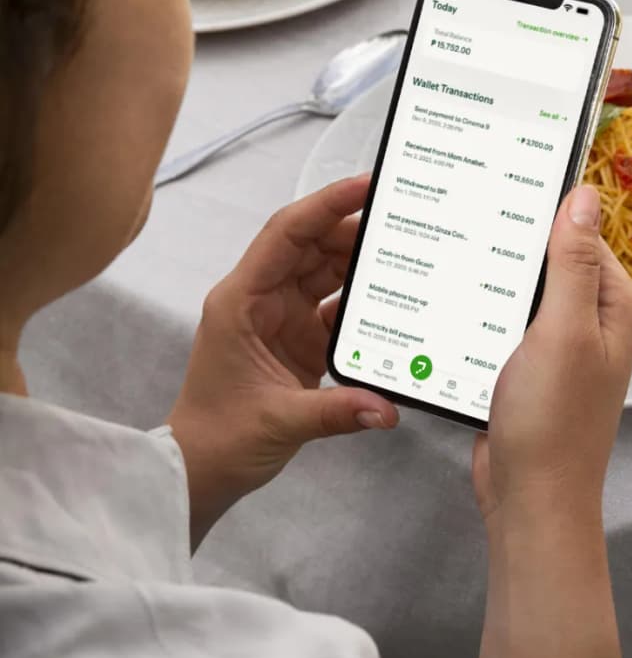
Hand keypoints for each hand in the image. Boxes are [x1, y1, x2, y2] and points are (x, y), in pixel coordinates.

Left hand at [168, 176, 397, 546]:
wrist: (201, 471)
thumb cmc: (216, 438)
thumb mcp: (278, 421)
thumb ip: (338, 411)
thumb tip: (387, 406)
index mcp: (241, 300)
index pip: (286, 234)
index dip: (325, 204)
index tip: (366, 186)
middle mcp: (261, 299)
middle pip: (311, 246)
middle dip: (353, 230)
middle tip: (401, 222)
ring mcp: (282, 318)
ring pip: (326, 272)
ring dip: (361, 265)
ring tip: (405, 256)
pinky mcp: (300, 340)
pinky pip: (337, 308)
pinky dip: (364, 307)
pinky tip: (392, 305)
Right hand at [473, 186, 631, 531]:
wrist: (529, 499)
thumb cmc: (554, 424)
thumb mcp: (563, 331)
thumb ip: (572, 262)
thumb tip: (583, 196)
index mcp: (613, 305)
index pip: (580, 234)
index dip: (542, 212)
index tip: (500, 189)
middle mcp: (591, 321)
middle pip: (547, 260)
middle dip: (509, 247)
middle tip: (464, 222)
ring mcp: (559, 345)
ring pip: (519, 292)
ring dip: (489, 283)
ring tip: (449, 258)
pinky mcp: (527, 366)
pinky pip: (501, 324)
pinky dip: (479, 316)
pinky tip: (450, 307)